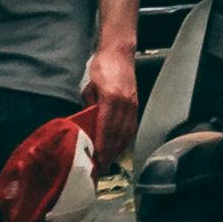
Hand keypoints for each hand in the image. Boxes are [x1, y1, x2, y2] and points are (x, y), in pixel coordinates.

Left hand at [85, 41, 142, 168]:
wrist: (119, 52)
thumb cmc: (101, 66)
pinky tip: (119, 147)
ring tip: (109, 162)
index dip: (103, 148)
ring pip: (127, 133)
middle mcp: (125, 104)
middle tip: (101, 169)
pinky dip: (125, 140)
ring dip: (118, 149)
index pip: (107, 129)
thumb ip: (89, 107)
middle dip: (110, 154)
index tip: (97, 162)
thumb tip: (86, 125)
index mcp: (112, 98)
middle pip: (118, 135)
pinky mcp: (136, 104)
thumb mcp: (88, 87)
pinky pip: (132, 127)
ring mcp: (133, 104)